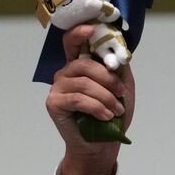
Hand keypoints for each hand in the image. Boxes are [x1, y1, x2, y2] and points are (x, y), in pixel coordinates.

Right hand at [47, 24, 135, 174]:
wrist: (101, 145)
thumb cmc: (110, 116)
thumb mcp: (121, 88)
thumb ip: (118, 67)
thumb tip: (118, 50)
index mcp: (80, 65)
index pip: (73, 42)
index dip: (80, 32)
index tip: (92, 29)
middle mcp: (66, 73)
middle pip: (84, 64)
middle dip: (107, 78)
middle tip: (121, 94)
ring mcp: (58, 87)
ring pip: (83, 82)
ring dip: (105, 96)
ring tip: (116, 110)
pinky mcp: (54, 103)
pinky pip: (77, 99)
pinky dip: (96, 107)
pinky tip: (106, 116)